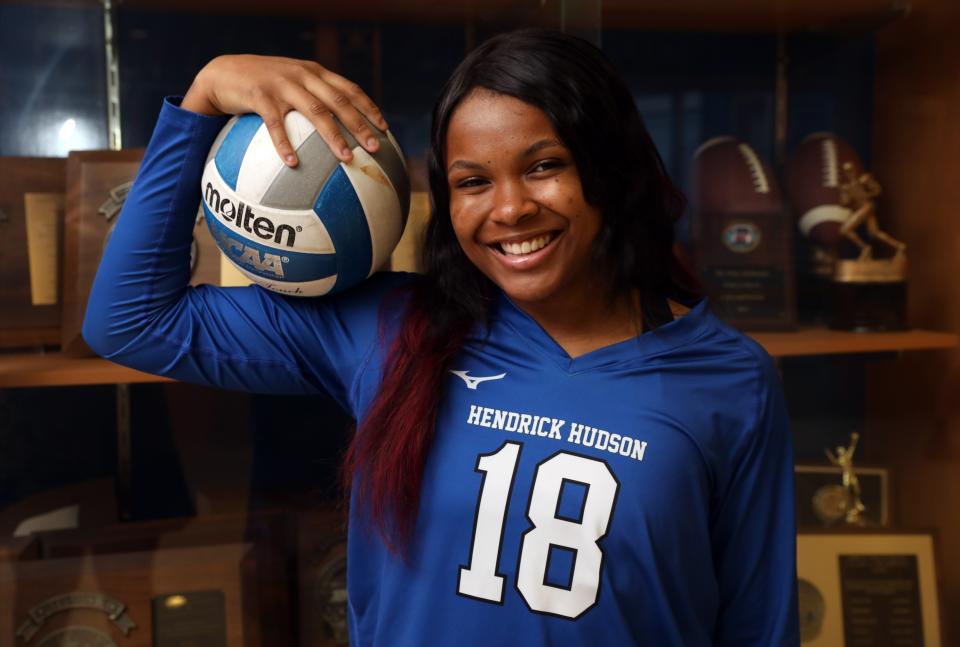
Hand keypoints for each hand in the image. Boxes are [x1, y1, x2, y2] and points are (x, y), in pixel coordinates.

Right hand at [182, 54, 387, 165]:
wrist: (223, 72)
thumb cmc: (263, 87)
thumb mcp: (292, 85)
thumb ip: (314, 98)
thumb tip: (340, 131)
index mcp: (314, 73)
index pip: (349, 88)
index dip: (369, 107)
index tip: (385, 128)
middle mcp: (303, 75)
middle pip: (339, 101)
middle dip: (359, 125)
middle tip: (375, 148)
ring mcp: (282, 84)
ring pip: (315, 111)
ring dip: (333, 136)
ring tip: (346, 158)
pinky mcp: (260, 95)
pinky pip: (275, 123)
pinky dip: (284, 144)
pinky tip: (293, 163)